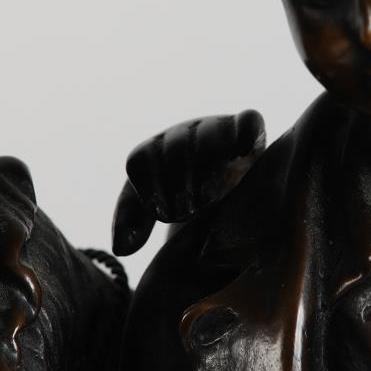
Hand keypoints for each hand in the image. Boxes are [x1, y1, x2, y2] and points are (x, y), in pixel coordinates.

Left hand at [111, 110, 265, 255]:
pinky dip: (245, 138)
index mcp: (152, 149)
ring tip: (209, 198)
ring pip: (210, 135)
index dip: (150, 189)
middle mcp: (181, 133)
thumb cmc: (184, 200)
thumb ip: (132, 223)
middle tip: (188, 211)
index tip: (164, 215)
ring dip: (208, 168)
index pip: (140, 160)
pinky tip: (242, 161)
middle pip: (175, 148)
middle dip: (179, 183)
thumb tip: (121, 248)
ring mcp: (215, 127)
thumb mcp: (154, 209)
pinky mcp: (248, 129)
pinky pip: (248, 122)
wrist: (228, 191)